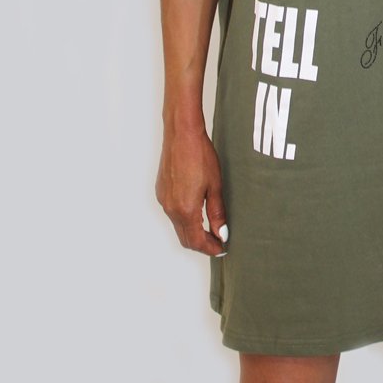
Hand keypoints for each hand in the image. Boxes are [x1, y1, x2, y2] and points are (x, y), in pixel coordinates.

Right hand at [155, 124, 228, 255]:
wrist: (181, 134)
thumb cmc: (200, 155)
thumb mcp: (215, 185)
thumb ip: (217, 212)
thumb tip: (221, 233)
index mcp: (185, 209)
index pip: (196, 241)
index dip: (210, 248)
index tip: (221, 248)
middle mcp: (171, 208)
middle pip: (185, 238)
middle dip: (201, 244)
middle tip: (218, 241)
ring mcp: (164, 200)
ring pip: (178, 226)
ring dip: (192, 232)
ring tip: (210, 227)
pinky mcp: (161, 191)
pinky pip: (172, 213)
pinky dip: (184, 219)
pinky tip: (196, 211)